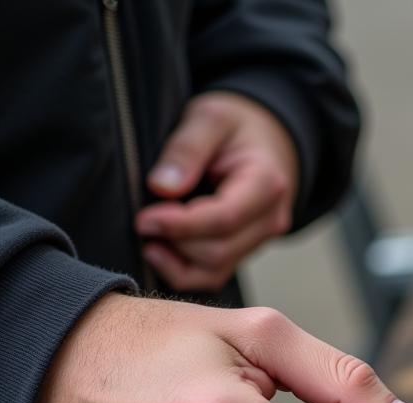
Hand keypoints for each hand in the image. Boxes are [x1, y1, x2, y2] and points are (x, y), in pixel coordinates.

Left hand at [135, 92, 298, 291]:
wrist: (268, 140)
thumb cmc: (237, 125)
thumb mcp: (210, 118)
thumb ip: (187, 149)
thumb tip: (161, 187)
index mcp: (267, 184)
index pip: (224, 218)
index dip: (181, 225)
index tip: (144, 219)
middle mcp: (270, 220)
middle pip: (219, 250)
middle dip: (175, 241)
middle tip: (142, 221)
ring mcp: (259, 240)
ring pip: (215, 269)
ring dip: (177, 259)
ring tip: (150, 236)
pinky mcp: (244, 251)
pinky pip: (214, 275)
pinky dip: (183, 270)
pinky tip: (161, 251)